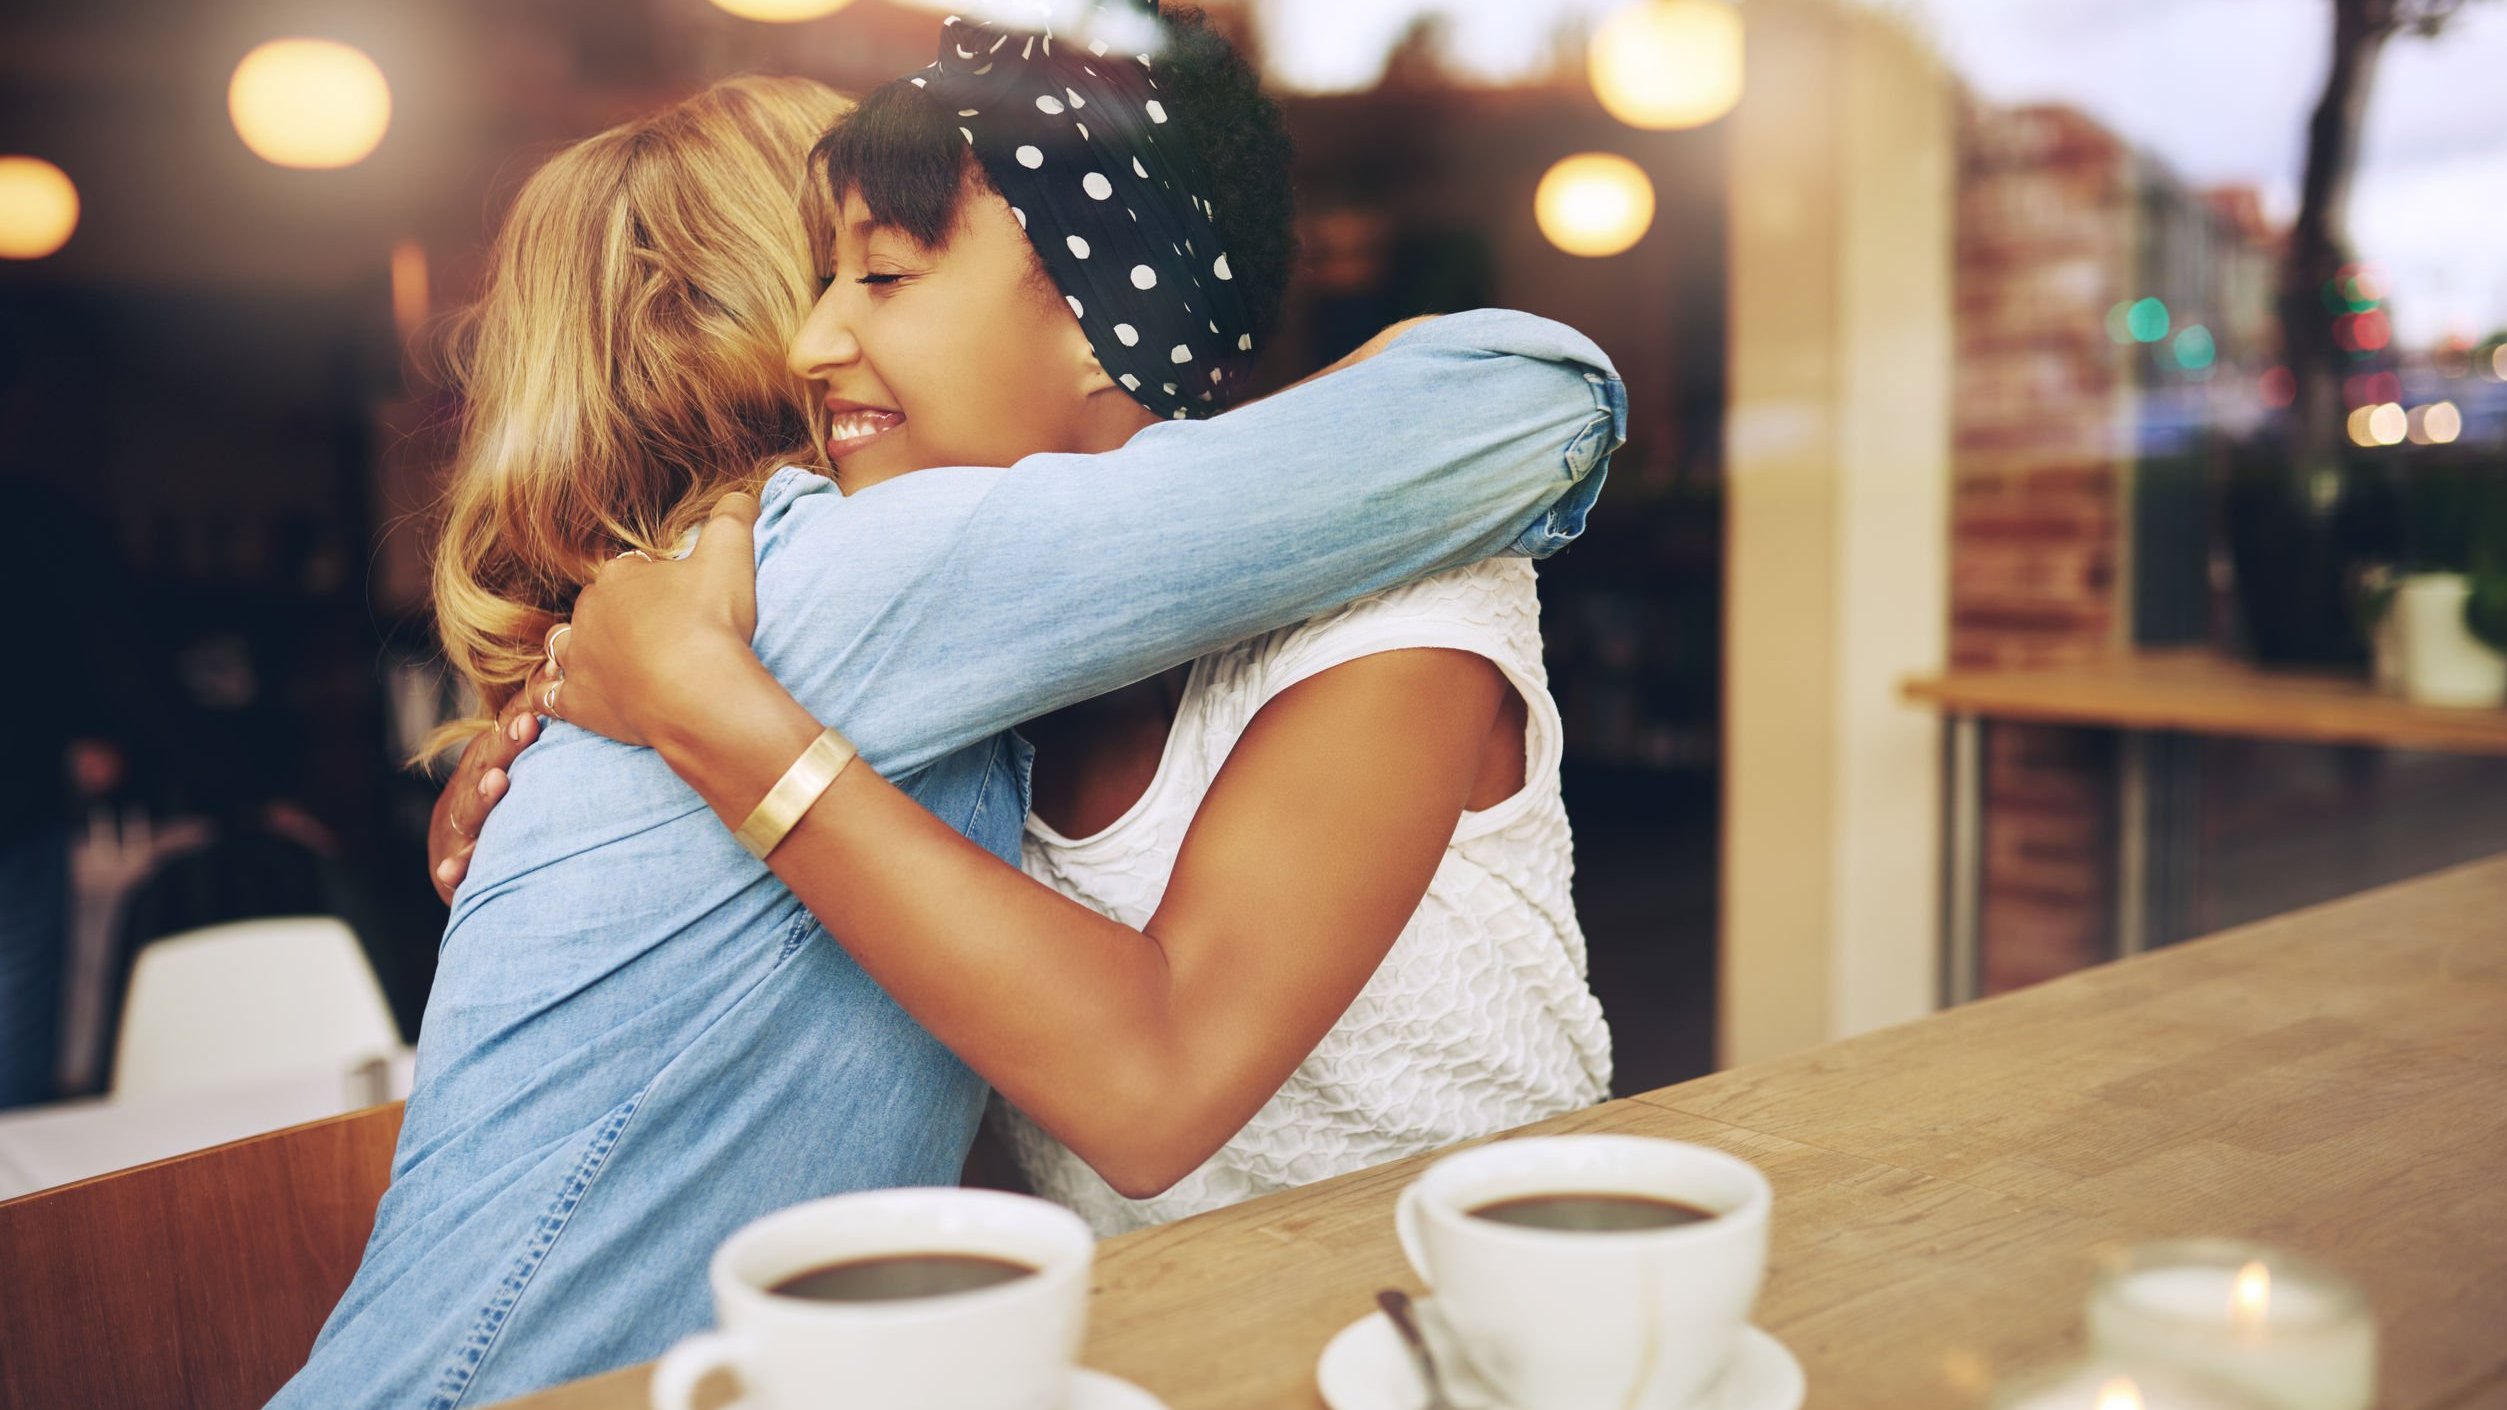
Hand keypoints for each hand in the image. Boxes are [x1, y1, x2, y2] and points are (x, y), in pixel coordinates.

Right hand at [428, 688, 541, 903]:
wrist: (466, 877)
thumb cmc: (512, 820)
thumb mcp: (527, 782)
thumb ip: (549, 753)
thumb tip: (576, 689)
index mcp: (484, 769)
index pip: (502, 735)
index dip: (521, 710)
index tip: (547, 682)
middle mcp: (466, 795)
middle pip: (484, 764)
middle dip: (506, 745)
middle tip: (527, 723)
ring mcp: (456, 831)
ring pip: (468, 812)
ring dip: (482, 797)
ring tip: (498, 782)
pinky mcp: (451, 871)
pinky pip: (452, 870)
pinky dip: (454, 869)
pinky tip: (453, 870)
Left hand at [530, 492, 762, 749]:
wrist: (698, 693)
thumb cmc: (712, 621)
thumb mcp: (732, 553)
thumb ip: (733, 517)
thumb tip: (740, 495)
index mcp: (620, 574)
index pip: (631, 571)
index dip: (657, 584)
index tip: (683, 602)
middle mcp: (589, 611)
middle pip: (598, 606)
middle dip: (621, 616)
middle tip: (662, 635)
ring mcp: (578, 658)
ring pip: (561, 644)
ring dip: (579, 648)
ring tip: (609, 659)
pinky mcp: (578, 703)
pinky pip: (547, 696)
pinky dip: (550, 695)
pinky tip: (560, 696)